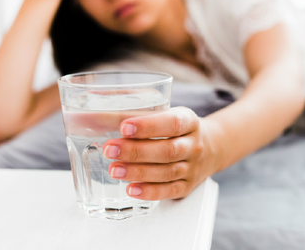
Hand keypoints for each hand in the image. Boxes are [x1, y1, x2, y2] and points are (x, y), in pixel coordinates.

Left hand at [102, 107, 217, 199]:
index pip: (172, 123)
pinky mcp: (187, 186)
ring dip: (138, 171)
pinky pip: (169, 190)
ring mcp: (192, 167)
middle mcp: (194, 145)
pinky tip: (131, 189)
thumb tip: (92, 114)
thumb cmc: (178, 128)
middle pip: (167, 150)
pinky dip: (150, 191)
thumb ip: (135, 112)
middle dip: (136, 150)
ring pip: (167, 172)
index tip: (124, 126)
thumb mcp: (166, 113)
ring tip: (114, 169)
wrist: (212, 147)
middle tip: (109, 149)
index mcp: (189, 121)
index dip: (149, 126)